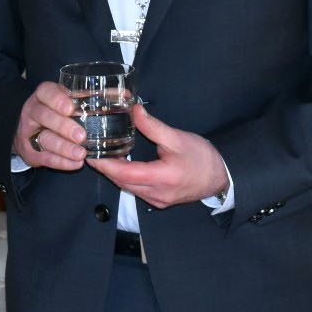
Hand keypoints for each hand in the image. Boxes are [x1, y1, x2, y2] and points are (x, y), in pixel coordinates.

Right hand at [15, 81, 85, 169]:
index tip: (71, 108)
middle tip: (81, 135)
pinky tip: (75, 164)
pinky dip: (61, 162)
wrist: (31, 132)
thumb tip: (120, 94)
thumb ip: (88, 99)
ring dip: (64, 147)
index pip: (46, 92)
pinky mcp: (30, 151)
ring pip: (45, 138)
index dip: (57, 99)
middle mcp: (33, 112)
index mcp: (43, 96)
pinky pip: (44, 157)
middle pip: (44, 116)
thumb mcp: (67, 101)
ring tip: (81, 154)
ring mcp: (29, 132)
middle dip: (63, 126)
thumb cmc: (58, 113)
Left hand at [86, 103, 227, 208]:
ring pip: (128, 188)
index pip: (125, 174)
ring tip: (102, 157)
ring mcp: (157, 200)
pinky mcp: (159, 201)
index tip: (91, 155)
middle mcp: (157, 193)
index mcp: (163, 177)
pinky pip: (136, 190)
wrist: (220, 177)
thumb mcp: (177, 137)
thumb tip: (134, 110)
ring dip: (115, 174)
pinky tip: (121, 165)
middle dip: (106, 169)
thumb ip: (153, 126)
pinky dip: (126, 178)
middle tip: (92, 152)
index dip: (105, 165)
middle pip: (122, 182)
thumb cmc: (202, 157)